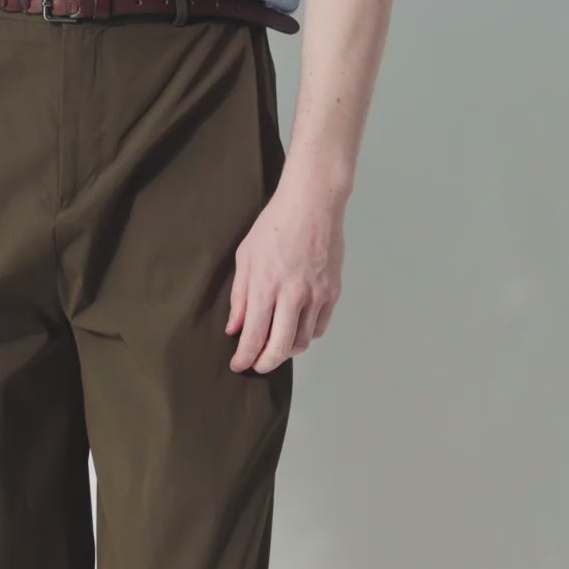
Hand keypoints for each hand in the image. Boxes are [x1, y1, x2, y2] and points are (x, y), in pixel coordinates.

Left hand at [225, 172, 344, 372]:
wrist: (312, 203)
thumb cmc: (275, 225)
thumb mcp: (246, 256)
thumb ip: (240, 296)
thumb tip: (235, 328)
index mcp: (266, 286)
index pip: (254, 336)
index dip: (245, 357)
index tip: (238, 364)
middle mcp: (293, 295)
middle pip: (280, 348)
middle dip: (265, 363)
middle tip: (256, 364)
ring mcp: (316, 294)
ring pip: (303, 342)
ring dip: (286, 350)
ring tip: (275, 344)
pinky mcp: (332, 292)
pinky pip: (319, 327)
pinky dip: (307, 334)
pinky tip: (296, 328)